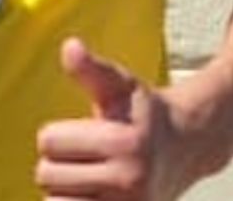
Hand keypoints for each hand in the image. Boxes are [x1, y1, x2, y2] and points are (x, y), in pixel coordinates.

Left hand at [34, 38, 206, 199]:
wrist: (186, 147)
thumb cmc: (144, 113)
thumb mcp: (120, 85)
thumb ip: (91, 69)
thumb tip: (70, 47)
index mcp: (124, 143)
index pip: (49, 141)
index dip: (57, 134)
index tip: (80, 132)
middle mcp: (128, 181)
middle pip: (47, 176)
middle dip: (58, 163)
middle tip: (84, 155)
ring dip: (63, 191)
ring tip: (87, 176)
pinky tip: (88, 193)